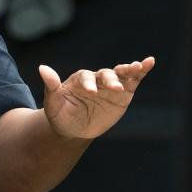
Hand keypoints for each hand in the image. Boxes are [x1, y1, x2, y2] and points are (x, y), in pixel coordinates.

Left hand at [39, 57, 154, 139]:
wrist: (74, 129)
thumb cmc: (61, 115)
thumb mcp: (53, 104)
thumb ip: (50, 87)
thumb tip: (42, 67)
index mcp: (78, 80)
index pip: (85, 78)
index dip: (88, 84)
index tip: (91, 92)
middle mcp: (96, 79)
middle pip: (104, 75)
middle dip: (110, 80)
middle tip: (115, 88)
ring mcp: (110, 85)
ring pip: (120, 74)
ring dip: (128, 70)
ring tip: (138, 67)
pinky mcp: (124, 92)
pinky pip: (133, 79)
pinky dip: (142, 70)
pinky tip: (150, 61)